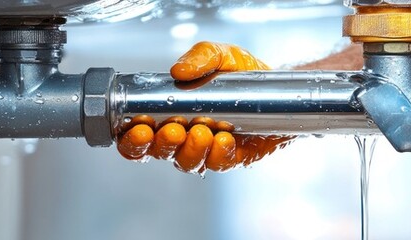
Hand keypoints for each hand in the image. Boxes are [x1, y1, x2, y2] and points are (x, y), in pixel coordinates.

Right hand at [116, 41, 292, 173]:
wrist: (277, 86)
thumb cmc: (240, 73)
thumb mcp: (219, 55)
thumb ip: (199, 57)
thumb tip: (179, 70)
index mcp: (168, 112)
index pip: (139, 133)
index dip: (132, 137)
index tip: (138, 126)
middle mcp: (182, 135)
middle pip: (158, 151)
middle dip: (161, 143)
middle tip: (171, 130)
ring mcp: (206, 149)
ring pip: (186, 161)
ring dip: (190, 150)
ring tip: (200, 132)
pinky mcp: (232, 158)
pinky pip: (219, 163)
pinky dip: (219, 154)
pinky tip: (223, 140)